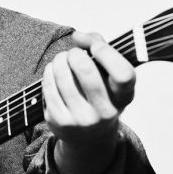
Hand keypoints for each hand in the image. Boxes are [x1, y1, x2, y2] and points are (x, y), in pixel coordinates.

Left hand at [41, 31, 135, 173]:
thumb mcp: (108, 76)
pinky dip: (49, 73)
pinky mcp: (60, 121)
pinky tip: (53, 72)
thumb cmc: (98, 94)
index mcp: (124, 98)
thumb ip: (100, 47)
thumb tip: (78, 36)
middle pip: (86, 70)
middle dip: (75, 54)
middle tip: (73, 53)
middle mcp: (106, 112)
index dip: (107, 53)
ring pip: (63, 76)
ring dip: (59, 60)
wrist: (87, 137)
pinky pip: (49, 87)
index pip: (122, 74)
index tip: (95, 46)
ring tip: (61, 60)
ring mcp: (82, 119)